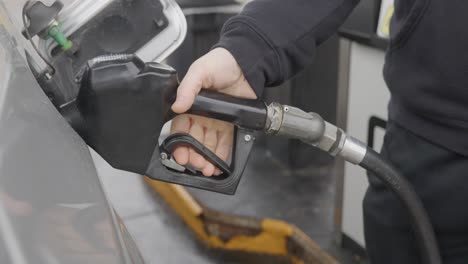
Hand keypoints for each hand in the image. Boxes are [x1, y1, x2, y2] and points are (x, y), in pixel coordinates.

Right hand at [171, 48, 256, 175]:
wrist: (246, 63)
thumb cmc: (220, 62)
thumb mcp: (200, 70)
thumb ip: (187, 88)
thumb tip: (177, 105)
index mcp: (189, 104)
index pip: (180, 127)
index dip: (179, 142)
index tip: (180, 154)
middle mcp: (201, 114)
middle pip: (194, 140)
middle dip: (193, 154)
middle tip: (196, 164)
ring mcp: (216, 121)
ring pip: (208, 145)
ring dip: (207, 158)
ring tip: (207, 168)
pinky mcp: (231, 124)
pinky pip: (225, 143)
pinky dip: (222, 155)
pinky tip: (219, 164)